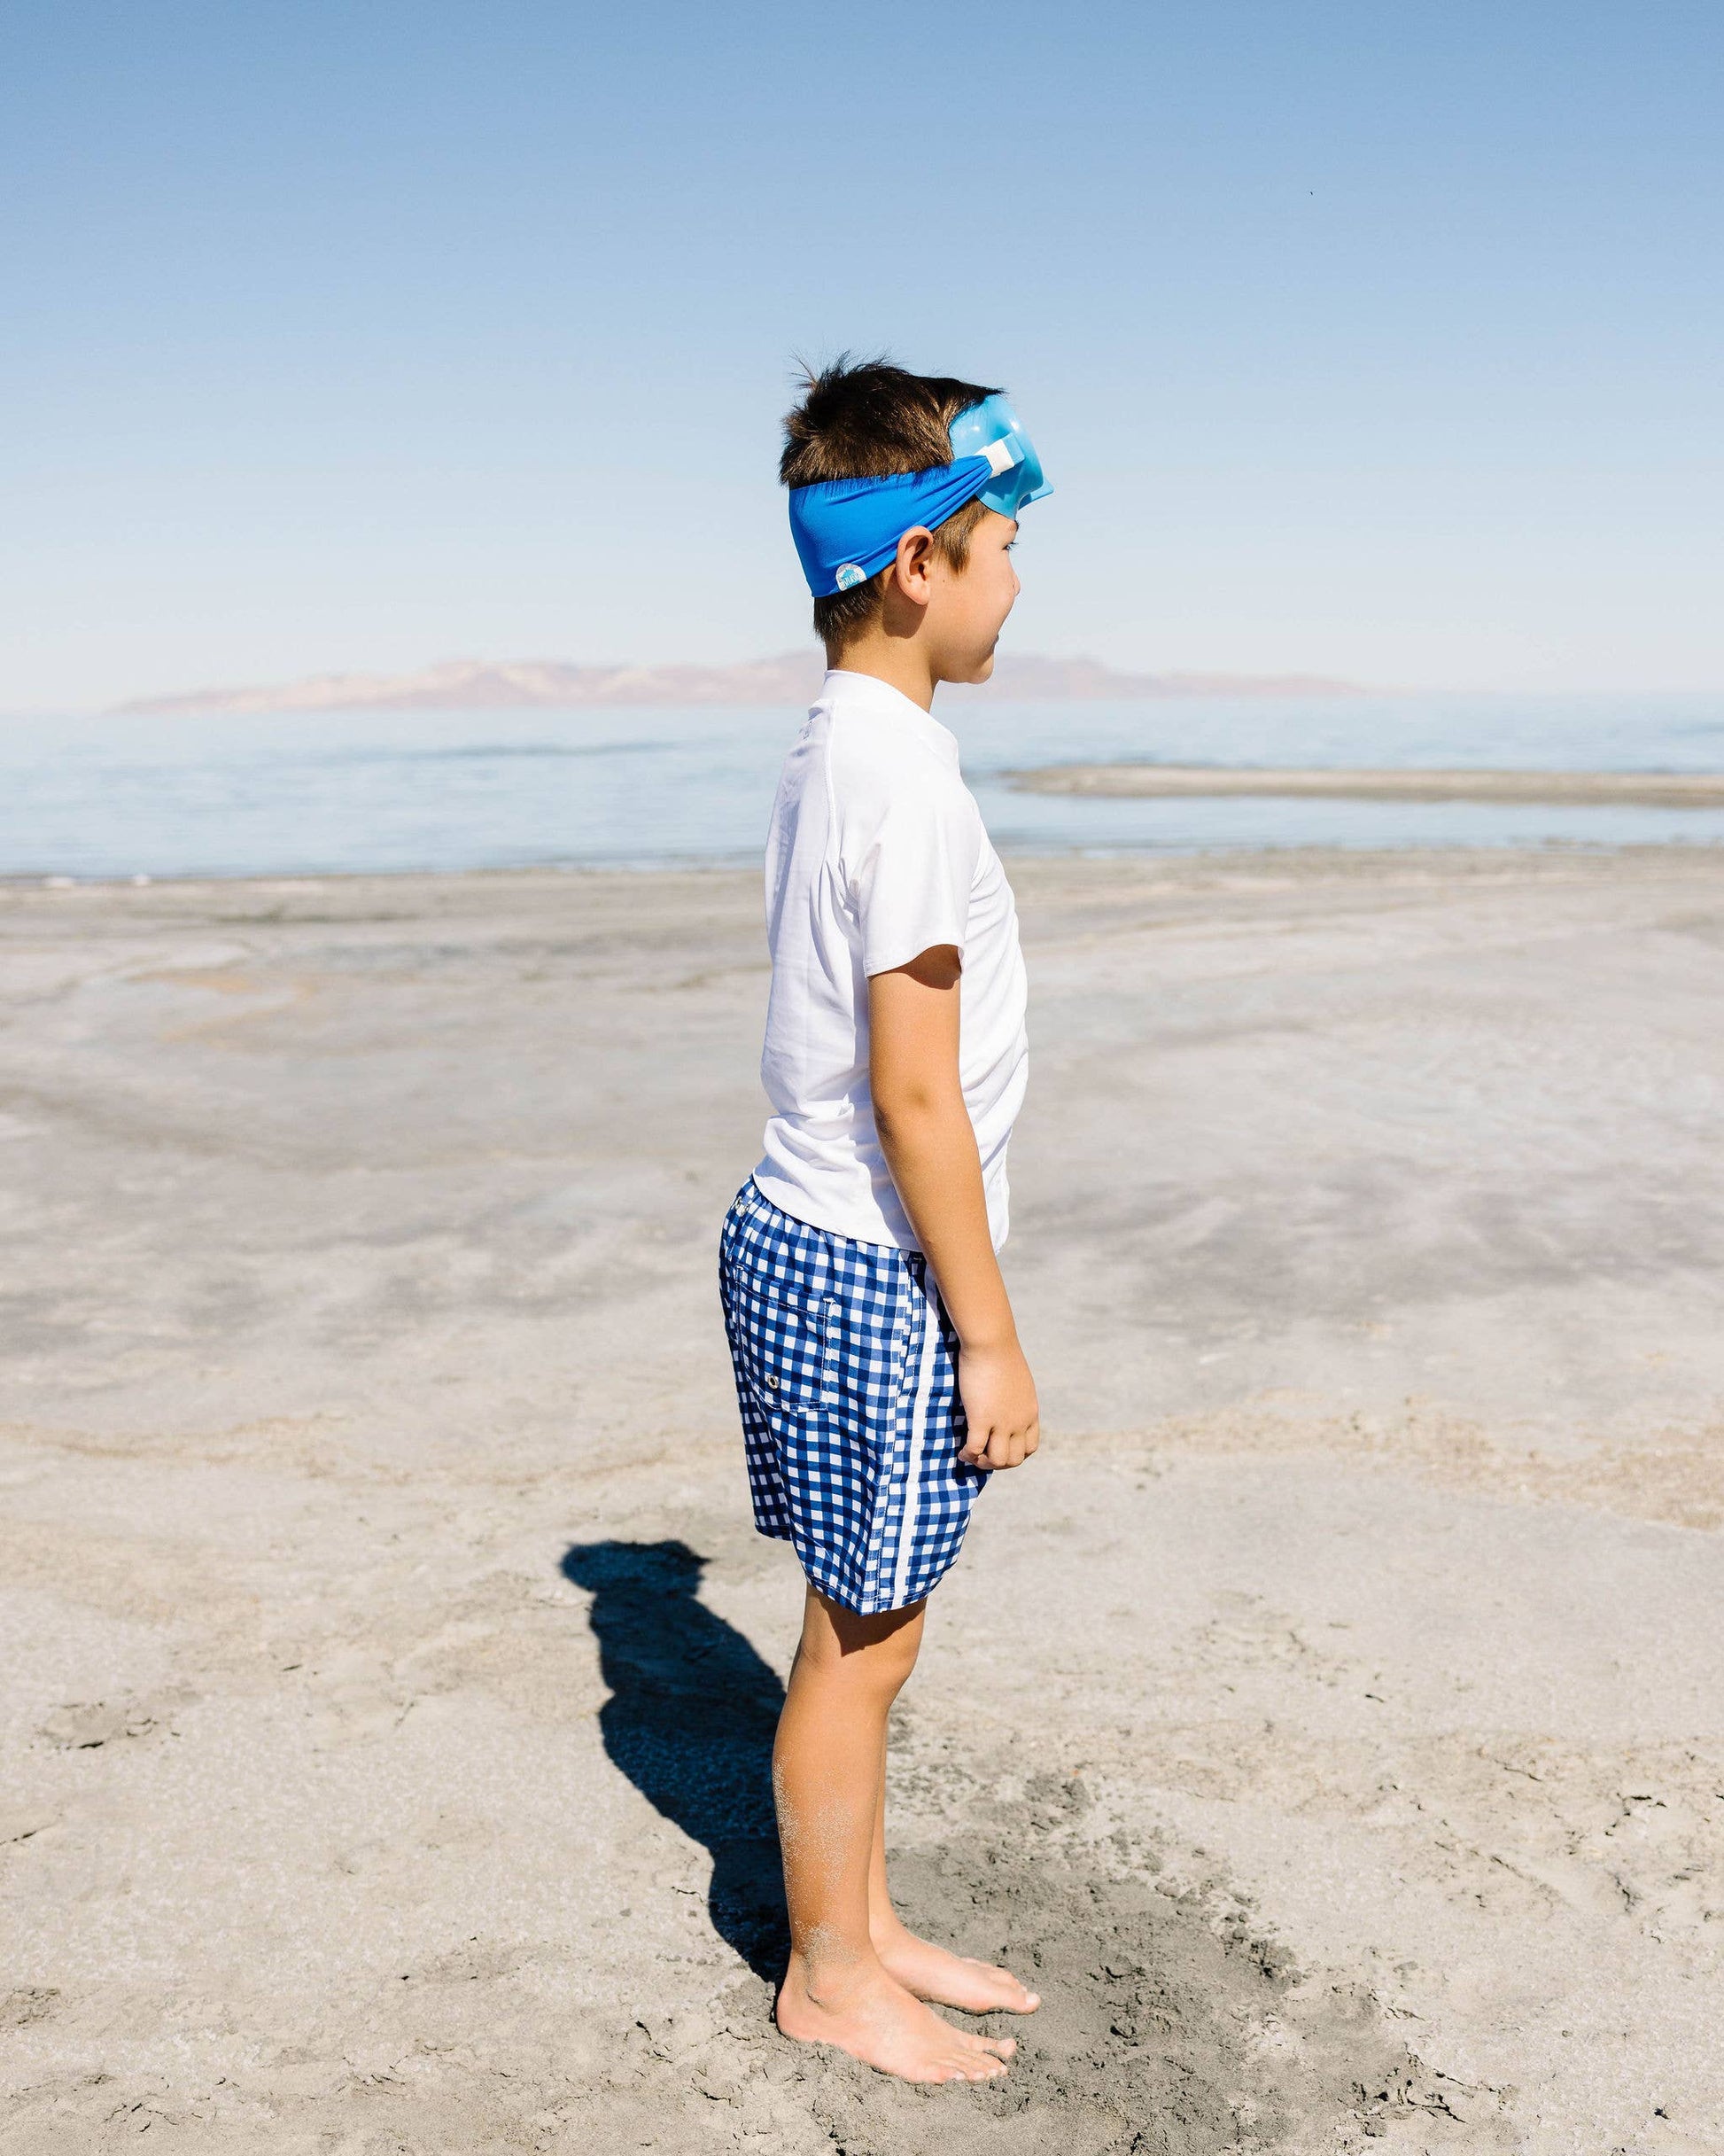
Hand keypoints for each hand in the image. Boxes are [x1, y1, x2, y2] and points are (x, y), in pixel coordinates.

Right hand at [955, 1338, 1040, 1470]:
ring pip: (997, 1460)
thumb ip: (1013, 1396)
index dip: (1013, 1454)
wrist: (991, 1342)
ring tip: (971, 1454)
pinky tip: (962, 1451)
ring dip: (983, 1462)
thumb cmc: (1000, 1353)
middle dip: (996, 1463)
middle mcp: (1020, 1421)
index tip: (997, 1447)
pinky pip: (975, 1449)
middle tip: (981, 1454)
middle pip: (1014, 1460)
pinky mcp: (982, 1418)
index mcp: (1030, 1412)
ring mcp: (1002, 1422)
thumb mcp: (1016, 1379)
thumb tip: (1001, 1400)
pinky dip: (968, 1455)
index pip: (1030, 1447)